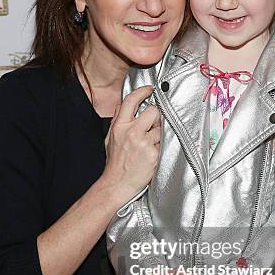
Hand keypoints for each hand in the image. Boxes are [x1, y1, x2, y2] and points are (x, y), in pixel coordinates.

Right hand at [103, 85, 160, 203]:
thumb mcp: (110, 137)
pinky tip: (153, 153)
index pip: (131, 101)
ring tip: (150, 144)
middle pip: (153, 111)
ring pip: (161, 127)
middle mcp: (132, 132)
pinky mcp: (154, 153)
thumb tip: (123, 104)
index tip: (150, 90)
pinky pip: (164, 142)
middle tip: (151, 127)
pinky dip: (161, 146)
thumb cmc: (115, 162)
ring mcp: (144, 143)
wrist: (117, 184)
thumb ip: (117, 119)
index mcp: (119, 126)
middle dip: (155, 117)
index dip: (143, 92)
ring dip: (159, 133)